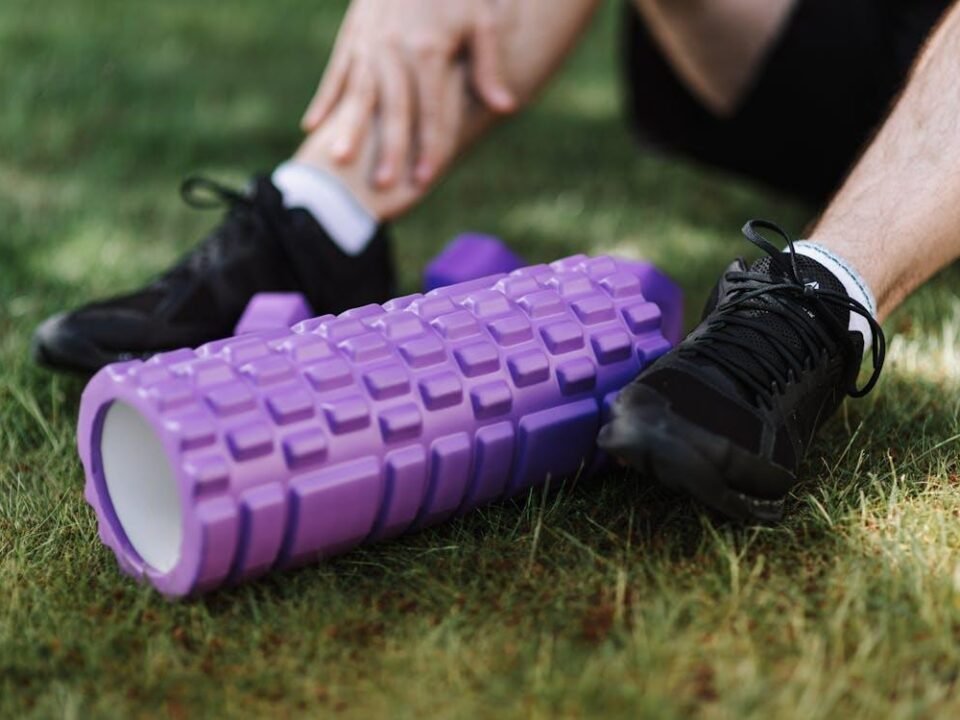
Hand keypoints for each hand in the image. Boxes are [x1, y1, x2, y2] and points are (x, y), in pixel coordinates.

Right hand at [301, 0, 516, 187]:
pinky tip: (313, 127)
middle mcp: (395, 50)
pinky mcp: (353, 35)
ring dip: (350, 128)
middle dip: (390, 148)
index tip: (425, 178)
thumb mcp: (484, 19)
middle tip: (384, 184)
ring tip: (339, 159)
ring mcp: (370, 43)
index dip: (429, 146)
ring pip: (358, 93)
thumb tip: (507, 107)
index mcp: (429, 50)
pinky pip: (336, 73)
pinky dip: (325, 100)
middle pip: (394, 108)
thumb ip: (489, 66)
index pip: (432, 110)